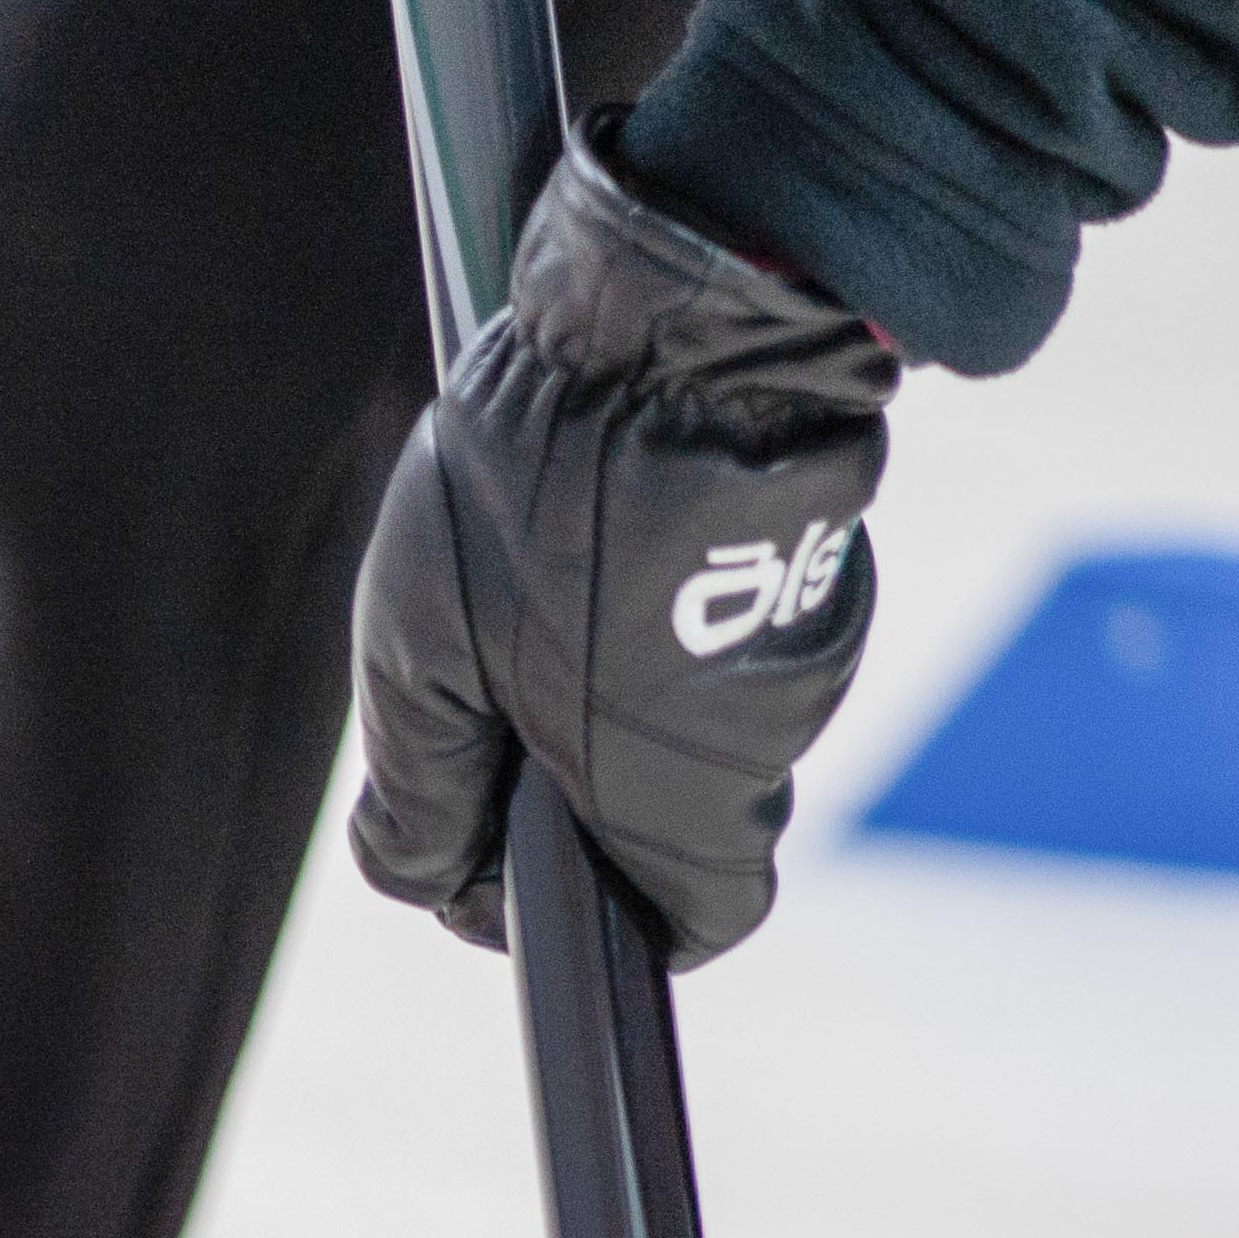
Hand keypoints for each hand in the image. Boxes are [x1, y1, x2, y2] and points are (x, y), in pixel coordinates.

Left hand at [349, 140, 898, 964]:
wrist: (685, 306)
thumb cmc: (540, 483)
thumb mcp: (417, 649)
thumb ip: (418, 788)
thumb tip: (420, 876)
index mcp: (673, 797)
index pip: (684, 931)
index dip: (579, 914)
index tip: (493, 845)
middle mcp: (767, 746)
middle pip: (677, 832)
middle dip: (580, 793)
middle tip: (490, 696)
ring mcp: (809, 657)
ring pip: (697, 734)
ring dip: (613, 702)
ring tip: (536, 601)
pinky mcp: (821, 573)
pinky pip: (729, 647)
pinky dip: (663, 629)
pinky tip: (600, 549)